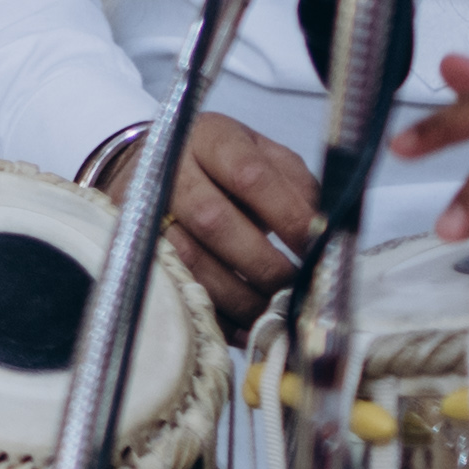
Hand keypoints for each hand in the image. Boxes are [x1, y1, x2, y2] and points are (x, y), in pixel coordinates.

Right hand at [142, 119, 327, 331]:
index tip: (317, 247)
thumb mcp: (262, 155)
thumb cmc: (224, 164)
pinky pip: (179, 287)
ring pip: (192, 260)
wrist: (156, 164)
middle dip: (262, 263)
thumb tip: (327, 231)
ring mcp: (148, 211)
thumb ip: (296, 184)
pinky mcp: (141, 247)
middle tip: (296, 288)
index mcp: (211, 139)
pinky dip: (217, 314)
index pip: (250, 175)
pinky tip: (248, 328)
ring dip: (241, 296)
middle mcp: (172, 171)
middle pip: (214, 221)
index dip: (286, 214)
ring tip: (276, 313)